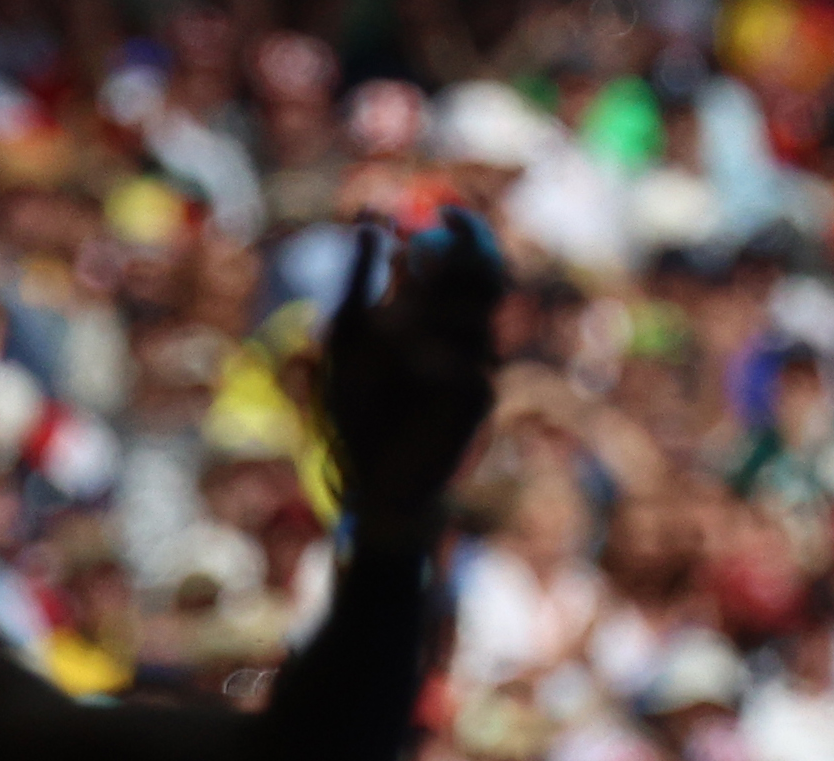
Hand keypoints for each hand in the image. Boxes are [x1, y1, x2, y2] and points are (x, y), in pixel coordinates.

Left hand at [319, 215, 505, 534]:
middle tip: (428, 259)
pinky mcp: (478, 400)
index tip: (443, 210)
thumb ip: (357, 279)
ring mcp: (472, 365)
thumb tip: (369, 218)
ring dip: (438, 316)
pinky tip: (414, 369)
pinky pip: (475, 366)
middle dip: (468, 259)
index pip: (464, 252)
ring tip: (396, 338)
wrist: (368, 477)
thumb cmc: (352, 407)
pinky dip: (441, 360)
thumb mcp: (342, 334)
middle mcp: (456, 331)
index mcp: (425, 307)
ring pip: (482, 316)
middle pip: (491, 275)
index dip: (464, 226)